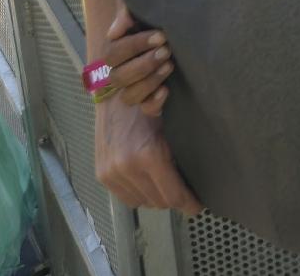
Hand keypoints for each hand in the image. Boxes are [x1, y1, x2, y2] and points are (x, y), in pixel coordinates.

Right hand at [95, 99, 201, 214]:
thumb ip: (177, 159)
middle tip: (185, 194)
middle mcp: (127, 168)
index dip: (189, 203)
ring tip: (166, 187)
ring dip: (156, 198)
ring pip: (143, 202)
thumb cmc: (147, 104)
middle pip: (159, 202)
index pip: (173, 195)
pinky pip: (126, 198)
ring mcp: (112, 173)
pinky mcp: (102, 175)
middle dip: (174, 200)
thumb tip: (191, 185)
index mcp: (148, 156)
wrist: (114, 94)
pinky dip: (139, 195)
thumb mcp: (170, 129)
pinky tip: (148, 184)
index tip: (197, 206)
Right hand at [101, 0, 174, 115]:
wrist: (181, 37)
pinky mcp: (148, 103)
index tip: (161, 36)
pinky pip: (145, 109)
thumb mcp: (142, 13)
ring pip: (129, 96)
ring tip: (169, 65)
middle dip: (144, 64)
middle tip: (167, 51)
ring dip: (149, 81)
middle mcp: (119, 73)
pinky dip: (154, 102)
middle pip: (118, 77)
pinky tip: (166, 90)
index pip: (114, 53)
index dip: (135, 45)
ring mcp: (133, 90)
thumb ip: (126, 13)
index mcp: (114, 53)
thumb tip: (114, 32)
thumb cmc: (156, 23)